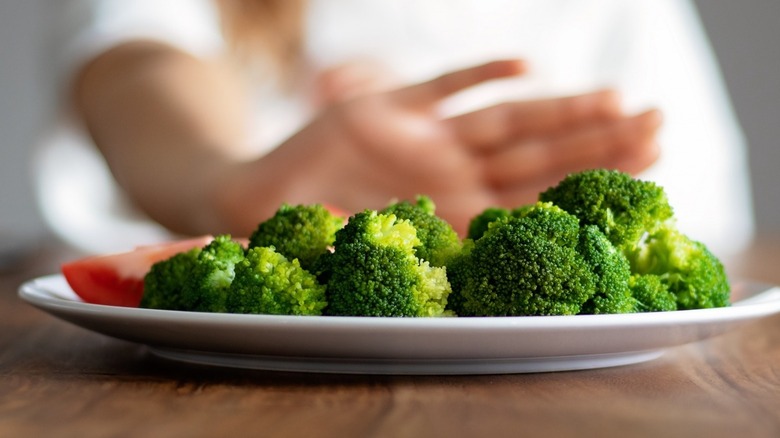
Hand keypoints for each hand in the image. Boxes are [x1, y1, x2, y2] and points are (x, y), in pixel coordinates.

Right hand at [218, 60, 660, 235]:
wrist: (255, 200)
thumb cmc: (304, 237)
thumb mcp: (364, 255)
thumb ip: (413, 256)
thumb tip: (480, 270)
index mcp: (451, 217)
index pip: (532, 198)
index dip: (586, 183)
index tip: (646, 170)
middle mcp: (450, 176)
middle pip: (536, 157)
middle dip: (597, 143)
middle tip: (659, 126)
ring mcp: (426, 140)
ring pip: (507, 121)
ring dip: (561, 112)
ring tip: (619, 101)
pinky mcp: (394, 107)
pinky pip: (444, 88)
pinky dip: (482, 75)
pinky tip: (527, 67)